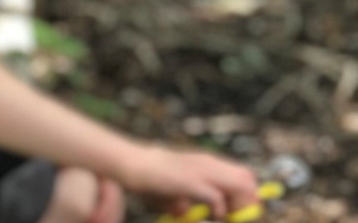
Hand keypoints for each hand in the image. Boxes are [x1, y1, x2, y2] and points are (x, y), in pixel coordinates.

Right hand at [118, 147, 257, 216]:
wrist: (131, 163)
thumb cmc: (147, 176)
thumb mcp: (171, 187)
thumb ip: (182, 198)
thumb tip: (184, 212)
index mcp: (206, 162)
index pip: (243, 175)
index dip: (248, 195)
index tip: (240, 212)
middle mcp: (209, 164)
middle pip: (248, 179)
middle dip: (248, 201)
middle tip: (237, 217)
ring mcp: (201, 171)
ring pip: (241, 184)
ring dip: (239, 205)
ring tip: (227, 217)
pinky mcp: (190, 182)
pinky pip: (216, 196)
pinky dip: (219, 209)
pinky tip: (212, 215)